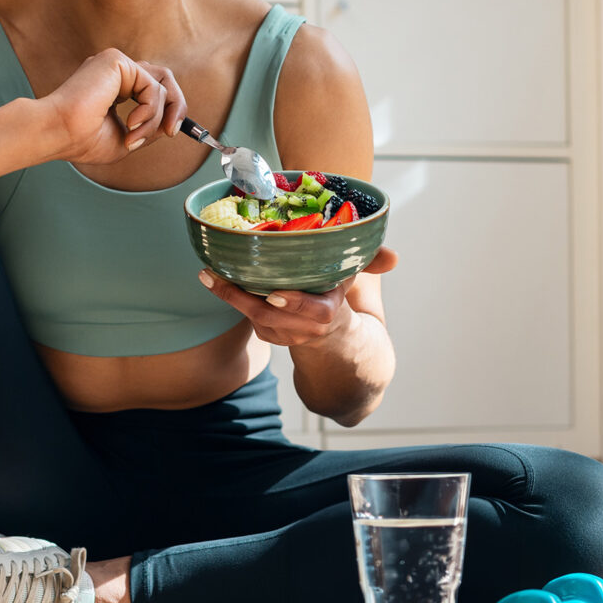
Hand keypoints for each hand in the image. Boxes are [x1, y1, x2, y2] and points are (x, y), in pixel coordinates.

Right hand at [41, 49, 185, 164]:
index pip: (152, 90)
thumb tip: (170, 124)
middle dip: (176, 106)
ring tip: (135, 135)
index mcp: (114, 87)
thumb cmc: (81, 141)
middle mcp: (115, 72)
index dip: (169, 109)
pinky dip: (149, 109)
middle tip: (171, 131)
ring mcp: (115, 64)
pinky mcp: (116, 61)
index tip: (171, 132)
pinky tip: (131, 122)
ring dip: (154, 118)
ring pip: (159, 85)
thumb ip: (148, 128)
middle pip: (163, 78)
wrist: (58, 133)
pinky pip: (151, 85)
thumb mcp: (126, 140)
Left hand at [198, 246, 398, 346]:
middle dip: (242, 298)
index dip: (296, 304)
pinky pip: (250, 319)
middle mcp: (306, 329)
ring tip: (208, 274)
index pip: (315, 312)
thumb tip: (394, 257)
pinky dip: (233, 299)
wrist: (338, 346)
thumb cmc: (342, 299)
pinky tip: (215, 278)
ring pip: (255, 318)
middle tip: (216, 277)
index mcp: (331, 314)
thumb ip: (370, 264)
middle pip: (270, 316)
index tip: (276, 295)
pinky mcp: (271, 336)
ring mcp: (286, 336)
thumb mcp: (358, 281)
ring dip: (230, 297)